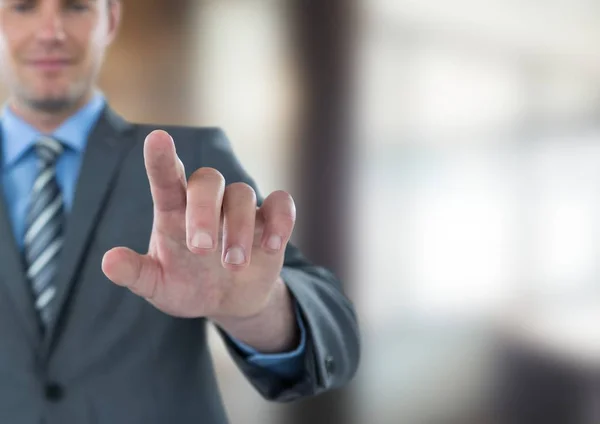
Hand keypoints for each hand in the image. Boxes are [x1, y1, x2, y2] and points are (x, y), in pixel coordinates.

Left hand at [101, 130, 296, 322]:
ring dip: (238, 229)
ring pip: (243, 193)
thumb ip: (136, 274)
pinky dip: (280, 220)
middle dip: (204, 210)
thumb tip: (108, 262)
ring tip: (233, 265)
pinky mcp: (269, 222)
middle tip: (200, 248)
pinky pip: (281, 204)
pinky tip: (270, 245)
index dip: (161, 158)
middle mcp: (207, 204)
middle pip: (208, 180)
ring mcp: (239, 210)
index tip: (157, 139)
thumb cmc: (187, 286)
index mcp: (174, 212)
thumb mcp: (158, 286)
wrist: (228, 301)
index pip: (166, 178)